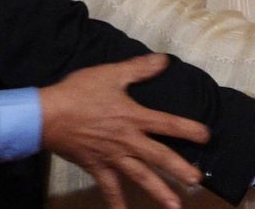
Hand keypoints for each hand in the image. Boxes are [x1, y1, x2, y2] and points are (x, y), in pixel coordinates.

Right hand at [39, 53, 210, 208]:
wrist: (46, 116)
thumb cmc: (79, 93)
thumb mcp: (111, 74)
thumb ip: (139, 68)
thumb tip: (165, 60)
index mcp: (134, 118)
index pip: (168, 124)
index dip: (189, 130)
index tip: (207, 137)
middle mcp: (128, 141)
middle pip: (159, 157)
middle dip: (180, 169)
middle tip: (198, 181)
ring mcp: (112, 157)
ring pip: (140, 177)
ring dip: (158, 191)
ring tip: (174, 206)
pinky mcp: (96, 167)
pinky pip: (109, 188)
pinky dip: (116, 203)